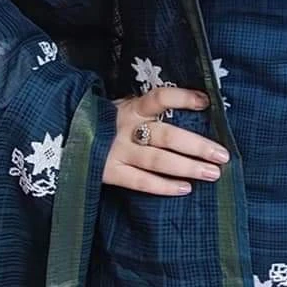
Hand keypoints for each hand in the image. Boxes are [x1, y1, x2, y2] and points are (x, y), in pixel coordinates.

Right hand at [103, 87, 230, 195]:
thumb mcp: (124, 109)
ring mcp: (116, 151)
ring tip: (212, 173)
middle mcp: (125, 128)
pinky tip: (185, 188)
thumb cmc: (107, 123)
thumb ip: (150, 110)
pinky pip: (140, 181)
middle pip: (167, 136)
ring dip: (187, 167)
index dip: (182, 98)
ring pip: (158, 160)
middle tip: (222, 155)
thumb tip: (197, 108)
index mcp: (132, 108)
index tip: (206, 102)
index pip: (159, 98)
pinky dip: (164, 186)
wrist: (63, 138)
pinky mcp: (108, 172)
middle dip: (198, 146)